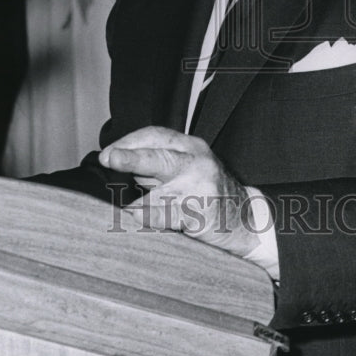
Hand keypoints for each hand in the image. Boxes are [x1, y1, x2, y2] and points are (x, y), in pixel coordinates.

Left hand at [99, 126, 261, 259]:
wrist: (247, 219)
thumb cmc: (209, 193)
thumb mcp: (188, 168)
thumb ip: (158, 163)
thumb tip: (117, 162)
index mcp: (191, 147)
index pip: (156, 136)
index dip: (129, 142)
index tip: (108, 154)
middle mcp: (196, 163)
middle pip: (159, 157)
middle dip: (131, 157)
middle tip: (109, 158)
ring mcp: (199, 189)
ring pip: (158, 193)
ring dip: (134, 201)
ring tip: (122, 207)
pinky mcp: (200, 214)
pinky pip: (167, 216)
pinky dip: (149, 218)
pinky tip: (137, 218)